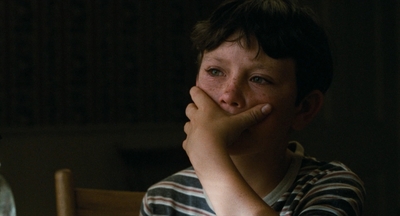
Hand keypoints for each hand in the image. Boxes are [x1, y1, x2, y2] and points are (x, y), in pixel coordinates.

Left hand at [182, 86, 276, 215]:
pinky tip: (199, 146)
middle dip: (194, 108)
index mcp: (206, 109)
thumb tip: (269, 107)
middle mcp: (195, 118)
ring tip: (201, 129)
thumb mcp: (240, 124)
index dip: (197, 91)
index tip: (197, 90)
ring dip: (192, 125)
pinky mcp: (188, 145)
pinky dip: (192, 143)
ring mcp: (190, 132)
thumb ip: (253, 115)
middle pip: (189, 108)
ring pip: (187, 125)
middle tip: (201, 110)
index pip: (196, 94)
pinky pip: (187, 142)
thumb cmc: (224, 135)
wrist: (209, 154)